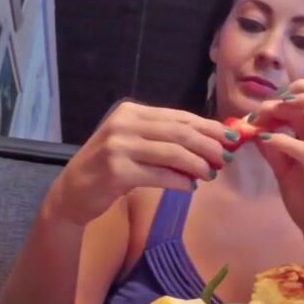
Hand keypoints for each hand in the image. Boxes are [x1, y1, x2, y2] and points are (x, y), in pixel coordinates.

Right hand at [49, 101, 228, 224]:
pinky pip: (160, 175)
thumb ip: (165, 139)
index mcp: (131, 111)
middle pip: (180, 132)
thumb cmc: (109, 167)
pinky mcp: (117, 171)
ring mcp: (119, 146)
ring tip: (210, 174)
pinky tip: (190, 187)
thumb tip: (212, 143)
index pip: (179, 116)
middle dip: (209, 145)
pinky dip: (180, 181)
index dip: (208, 127)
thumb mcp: (134, 143)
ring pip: (173, 153)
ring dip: (198, 165)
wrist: (72, 192)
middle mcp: (124, 124)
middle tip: (225, 159)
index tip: (230, 137)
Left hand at [247, 81, 303, 275]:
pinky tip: (265, 140)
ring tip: (273, 110)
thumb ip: (274, 150)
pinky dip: (284, 140)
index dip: (292, 94)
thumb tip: (256, 130)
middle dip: (300, 90)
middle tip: (270, 102)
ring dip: (301, 104)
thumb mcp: (286, 171)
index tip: (265, 105)